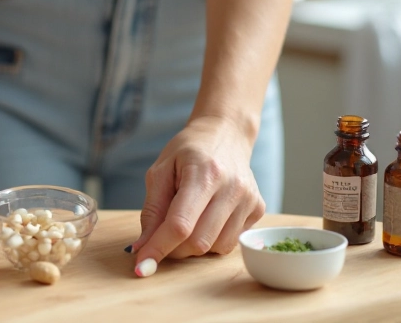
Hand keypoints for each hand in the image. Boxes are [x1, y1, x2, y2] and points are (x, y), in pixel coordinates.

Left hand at [131, 116, 264, 263]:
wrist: (225, 134)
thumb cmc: (188, 151)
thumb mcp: (160, 171)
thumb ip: (151, 211)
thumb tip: (142, 248)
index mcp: (204, 174)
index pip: (180, 224)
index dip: (159, 248)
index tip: (142, 265)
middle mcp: (232, 188)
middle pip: (199, 241)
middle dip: (174, 249)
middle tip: (161, 239)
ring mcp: (249, 200)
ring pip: (216, 247)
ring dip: (194, 245)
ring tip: (187, 219)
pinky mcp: (258, 208)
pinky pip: (231, 242)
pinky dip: (212, 239)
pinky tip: (207, 216)